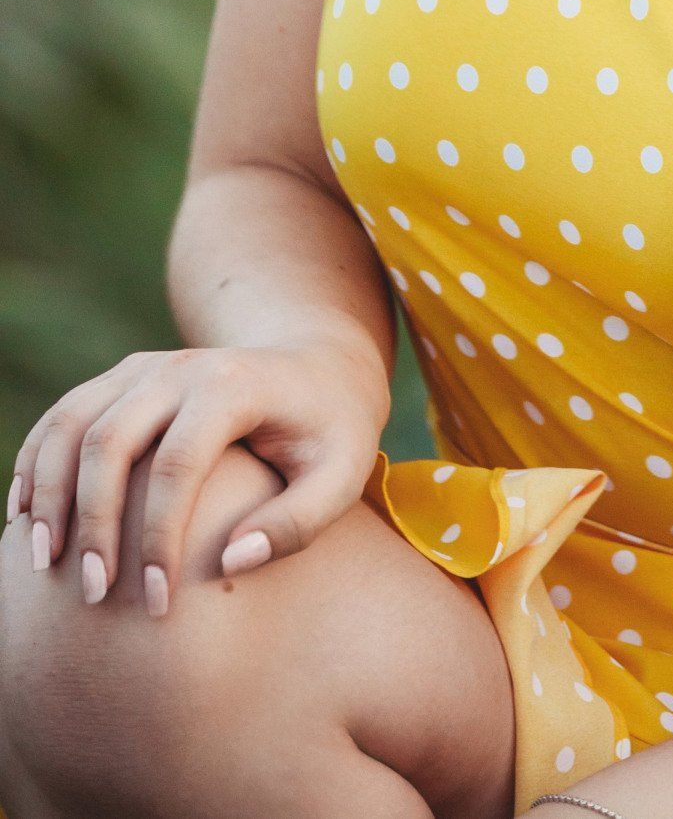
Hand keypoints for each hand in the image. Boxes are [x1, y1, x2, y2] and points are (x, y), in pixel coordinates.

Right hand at [6, 341, 389, 614]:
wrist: (319, 366)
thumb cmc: (332, 431)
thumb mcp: (343, 474)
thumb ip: (298, 522)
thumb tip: (227, 563)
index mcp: (236, 384)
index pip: (179, 465)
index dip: (160, 539)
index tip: (159, 605)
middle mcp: (184, 365)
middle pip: (112, 440)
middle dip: (94, 523)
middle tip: (92, 594)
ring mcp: (148, 365)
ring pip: (72, 422)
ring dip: (48, 493)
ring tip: (43, 564)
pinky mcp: (124, 376)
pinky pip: (64, 414)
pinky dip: (36, 462)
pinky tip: (24, 518)